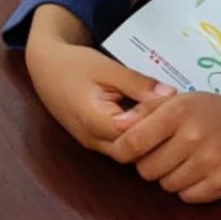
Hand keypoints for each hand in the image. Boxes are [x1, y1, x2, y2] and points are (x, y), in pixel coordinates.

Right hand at [23, 18, 173, 155]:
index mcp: (95, 122)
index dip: (157, 122)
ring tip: (164, 119)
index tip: (175, 106)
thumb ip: (139, 83)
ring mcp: (93, 145)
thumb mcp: (108, 68)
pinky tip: (149, 122)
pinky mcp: (95, 143)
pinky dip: (136, 139)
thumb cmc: (74, 64)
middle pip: (135, 153)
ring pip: (129, 155)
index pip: (137, 134)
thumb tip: (171, 95)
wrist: (45, 68)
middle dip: (156, 138)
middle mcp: (94, 140)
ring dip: (147, 141)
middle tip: (174, 116)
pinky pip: (121, 148)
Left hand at [108, 89, 220, 202]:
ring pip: (166, 186)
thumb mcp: (184, 100)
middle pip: (147, 169)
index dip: (122, 152)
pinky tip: (203, 174)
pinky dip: (190, 190)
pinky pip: (187, 197)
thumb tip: (116, 126)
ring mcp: (209, 162)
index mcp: (179, 111)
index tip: (127, 153)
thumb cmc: (220, 114)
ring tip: (189, 162)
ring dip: (172, 178)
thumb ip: (147, 110)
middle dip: (151, 165)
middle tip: (169, 154)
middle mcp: (193, 136)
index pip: (132, 142)